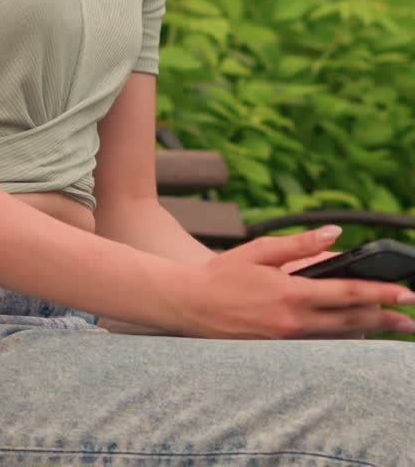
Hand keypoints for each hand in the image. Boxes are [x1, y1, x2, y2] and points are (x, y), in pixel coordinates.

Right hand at [165, 225, 414, 339]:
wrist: (190, 305)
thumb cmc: (223, 273)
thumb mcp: (261, 249)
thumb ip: (301, 245)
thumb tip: (335, 234)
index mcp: (291, 293)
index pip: (347, 294)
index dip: (380, 294)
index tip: (406, 293)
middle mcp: (294, 322)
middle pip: (352, 322)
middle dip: (386, 318)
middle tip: (411, 317)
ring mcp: (288, 340)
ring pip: (340, 337)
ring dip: (370, 331)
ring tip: (394, 326)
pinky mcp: (280, 348)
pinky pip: (321, 344)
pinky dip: (343, 338)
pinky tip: (356, 333)